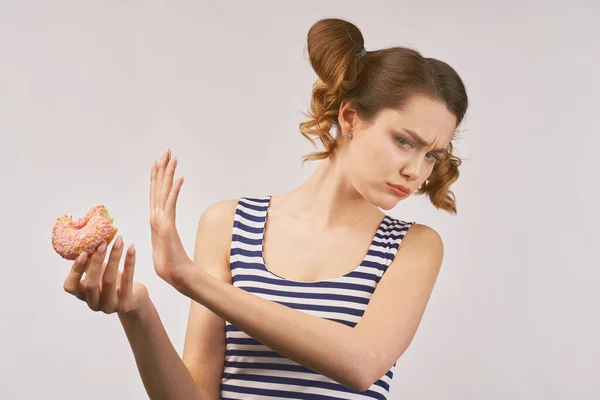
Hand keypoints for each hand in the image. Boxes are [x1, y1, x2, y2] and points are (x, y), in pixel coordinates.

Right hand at [63, 236, 148, 314]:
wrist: (134, 299)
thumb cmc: (113, 283)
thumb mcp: (99, 273)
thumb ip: (90, 262)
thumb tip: (88, 240)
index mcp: (83, 296)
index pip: (70, 286)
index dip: (75, 270)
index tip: (84, 252)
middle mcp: (94, 304)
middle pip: (90, 283)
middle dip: (96, 261)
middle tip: (102, 243)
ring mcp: (110, 306)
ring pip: (109, 280)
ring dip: (114, 257)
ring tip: (119, 241)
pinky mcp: (126, 304)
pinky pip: (127, 280)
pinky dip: (129, 262)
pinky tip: (131, 248)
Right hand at [150, 149, 193, 283]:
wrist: (177, 276)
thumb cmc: (173, 263)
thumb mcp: (168, 243)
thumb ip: (165, 234)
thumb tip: (166, 230)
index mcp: (156, 220)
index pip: (156, 193)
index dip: (156, 177)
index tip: (158, 162)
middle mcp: (156, 217)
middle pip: (158, 188)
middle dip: (162, 169)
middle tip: (166, 152)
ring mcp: (160, 221)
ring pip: (163, 192)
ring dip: (168, 173)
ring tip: (172, 158)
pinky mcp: (167, 227)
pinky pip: (171, 204)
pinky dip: (175, 190)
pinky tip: (180, 178)